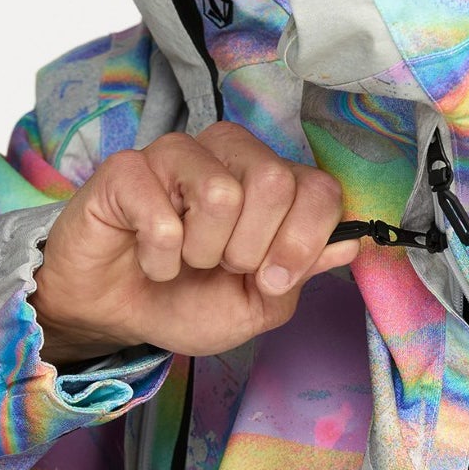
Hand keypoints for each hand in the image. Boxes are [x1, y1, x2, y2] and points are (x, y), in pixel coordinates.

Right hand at [31, 123, 358, 364]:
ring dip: (202, 252)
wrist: (117, 315)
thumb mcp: (258, 304)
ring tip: (183, 259)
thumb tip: (351, 241)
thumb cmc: (187, 300)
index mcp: (268, 180)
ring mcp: (176, 154)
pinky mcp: (127, 169)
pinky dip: (158, 257)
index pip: (317, 187)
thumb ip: (302, 269)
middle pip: (273, 180)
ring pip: (220, 193)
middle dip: (250, 249)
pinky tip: (148, 258)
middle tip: (219, 265)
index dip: (303, 241)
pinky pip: (162, 215)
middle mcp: (226, 155)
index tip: (272, 280)